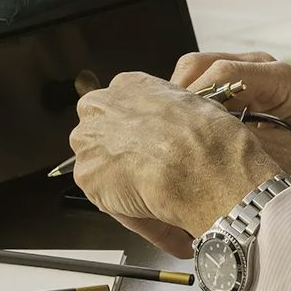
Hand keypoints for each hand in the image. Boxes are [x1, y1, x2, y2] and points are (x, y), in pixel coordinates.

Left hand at [69, 71, 279, 259]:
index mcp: (128, 84)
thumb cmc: (206, 134)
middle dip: (115, 151)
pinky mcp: (85, 174)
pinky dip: (123, 206)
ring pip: (97, 164)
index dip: (134, 129)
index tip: (149, 145)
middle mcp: (99, 106)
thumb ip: (172, 114)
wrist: (196, 163)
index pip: (119, 107)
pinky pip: (102, 196)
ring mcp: (87, 140)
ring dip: (116, 179)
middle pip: (97, 132)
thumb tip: (179, 130)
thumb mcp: (196, 106)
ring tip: (150, 192)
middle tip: (146, 171)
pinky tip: (148, 205)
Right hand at [171, 50, 290, 210]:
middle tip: (163, 133)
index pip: (223, 73)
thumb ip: (240, 146)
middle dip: (176, 98)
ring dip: (177, 101)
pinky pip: (200, 84)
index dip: (194, 98)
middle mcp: (261, 67)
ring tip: (170, 135)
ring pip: (194, 71)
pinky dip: (185, 105)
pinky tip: (181, 131)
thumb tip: (198, 146)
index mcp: (279, 81)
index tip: (175, 129)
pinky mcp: (235, 84)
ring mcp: (247, 71)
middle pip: (200, 65)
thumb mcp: (278, 161)